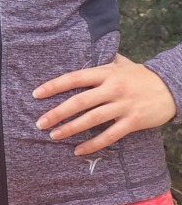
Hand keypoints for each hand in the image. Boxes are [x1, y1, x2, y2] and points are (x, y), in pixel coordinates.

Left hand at [32, 53, 175, 154]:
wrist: (171, 87)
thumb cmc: (141, 75)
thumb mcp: (121, 63)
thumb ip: (102, 61)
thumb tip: (84, 54)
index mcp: (106, 72)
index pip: (74, 78)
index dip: (54, 86)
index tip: (37, 94)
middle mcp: (112, 88)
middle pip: (79, 101)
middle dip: (57, 112)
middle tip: (40, 122)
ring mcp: (122, 106)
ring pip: (91, 119)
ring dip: (71, 129)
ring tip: (54, 136)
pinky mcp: (133, 122)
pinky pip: (109, 136)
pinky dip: (93, 144)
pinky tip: (79, 150)